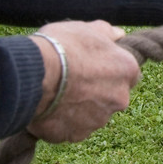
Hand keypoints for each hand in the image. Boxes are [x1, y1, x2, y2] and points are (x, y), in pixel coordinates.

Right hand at [25, 20, 141, 142]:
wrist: (34, 75)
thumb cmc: (61, 47)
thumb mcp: (84, 29)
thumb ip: (105, 32)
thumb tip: (118, 34)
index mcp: (126, 70)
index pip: (128, 74)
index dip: (110, 71)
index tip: (94, 67)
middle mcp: (120, 98)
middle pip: (111, 97)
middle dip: (95, 92)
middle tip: (71, 80)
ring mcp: (99, 120)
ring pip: (91, 115)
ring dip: (78, 108)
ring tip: (55, 93)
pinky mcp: (76, 135)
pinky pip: (71, 128)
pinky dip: (61, 121)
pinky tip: (47, 108)